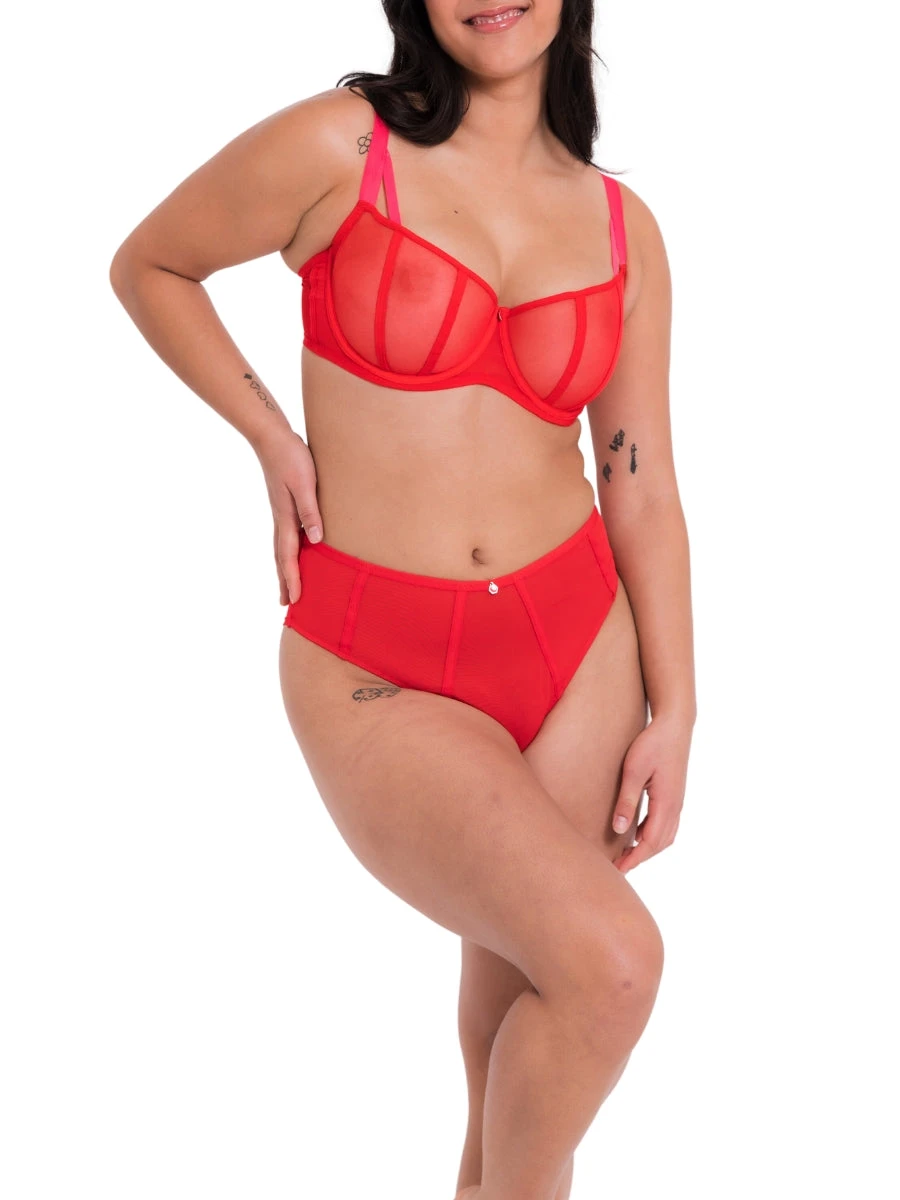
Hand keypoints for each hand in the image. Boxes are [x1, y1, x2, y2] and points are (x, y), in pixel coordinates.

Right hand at [254, 429, 323, 605]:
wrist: (271, 437)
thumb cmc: (290, 457)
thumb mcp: (304, 484)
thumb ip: (310, 511)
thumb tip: (315, 540)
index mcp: (285, 518)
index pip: (287, 556)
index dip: (292, 578)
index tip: (295, 600)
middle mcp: (280, 519)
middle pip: (280, 557)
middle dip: (284, 581)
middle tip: (286, 604)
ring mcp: (281, 512)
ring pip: (281, 547)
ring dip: (284, 568)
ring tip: (287, 584)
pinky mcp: (284, 505)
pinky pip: (286, 535)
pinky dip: (288, 551)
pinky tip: (295, 551)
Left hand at [611, 714, 691, 873]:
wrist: (675, 725)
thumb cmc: (652, 744)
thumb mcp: (634, 771)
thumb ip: (627, 801)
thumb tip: (619, 830)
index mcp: (666, 804)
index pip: (651, 843)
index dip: (634, 859)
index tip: (617, 870)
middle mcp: (675, 807)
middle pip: (660, 844)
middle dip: (640, 858)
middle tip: (617, 867)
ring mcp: (677, 802)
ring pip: (665, 836)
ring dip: (647, 848)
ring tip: (625, 854)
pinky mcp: (674, 795)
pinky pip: (666, 824)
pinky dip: (652, 836)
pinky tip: (636, 834)